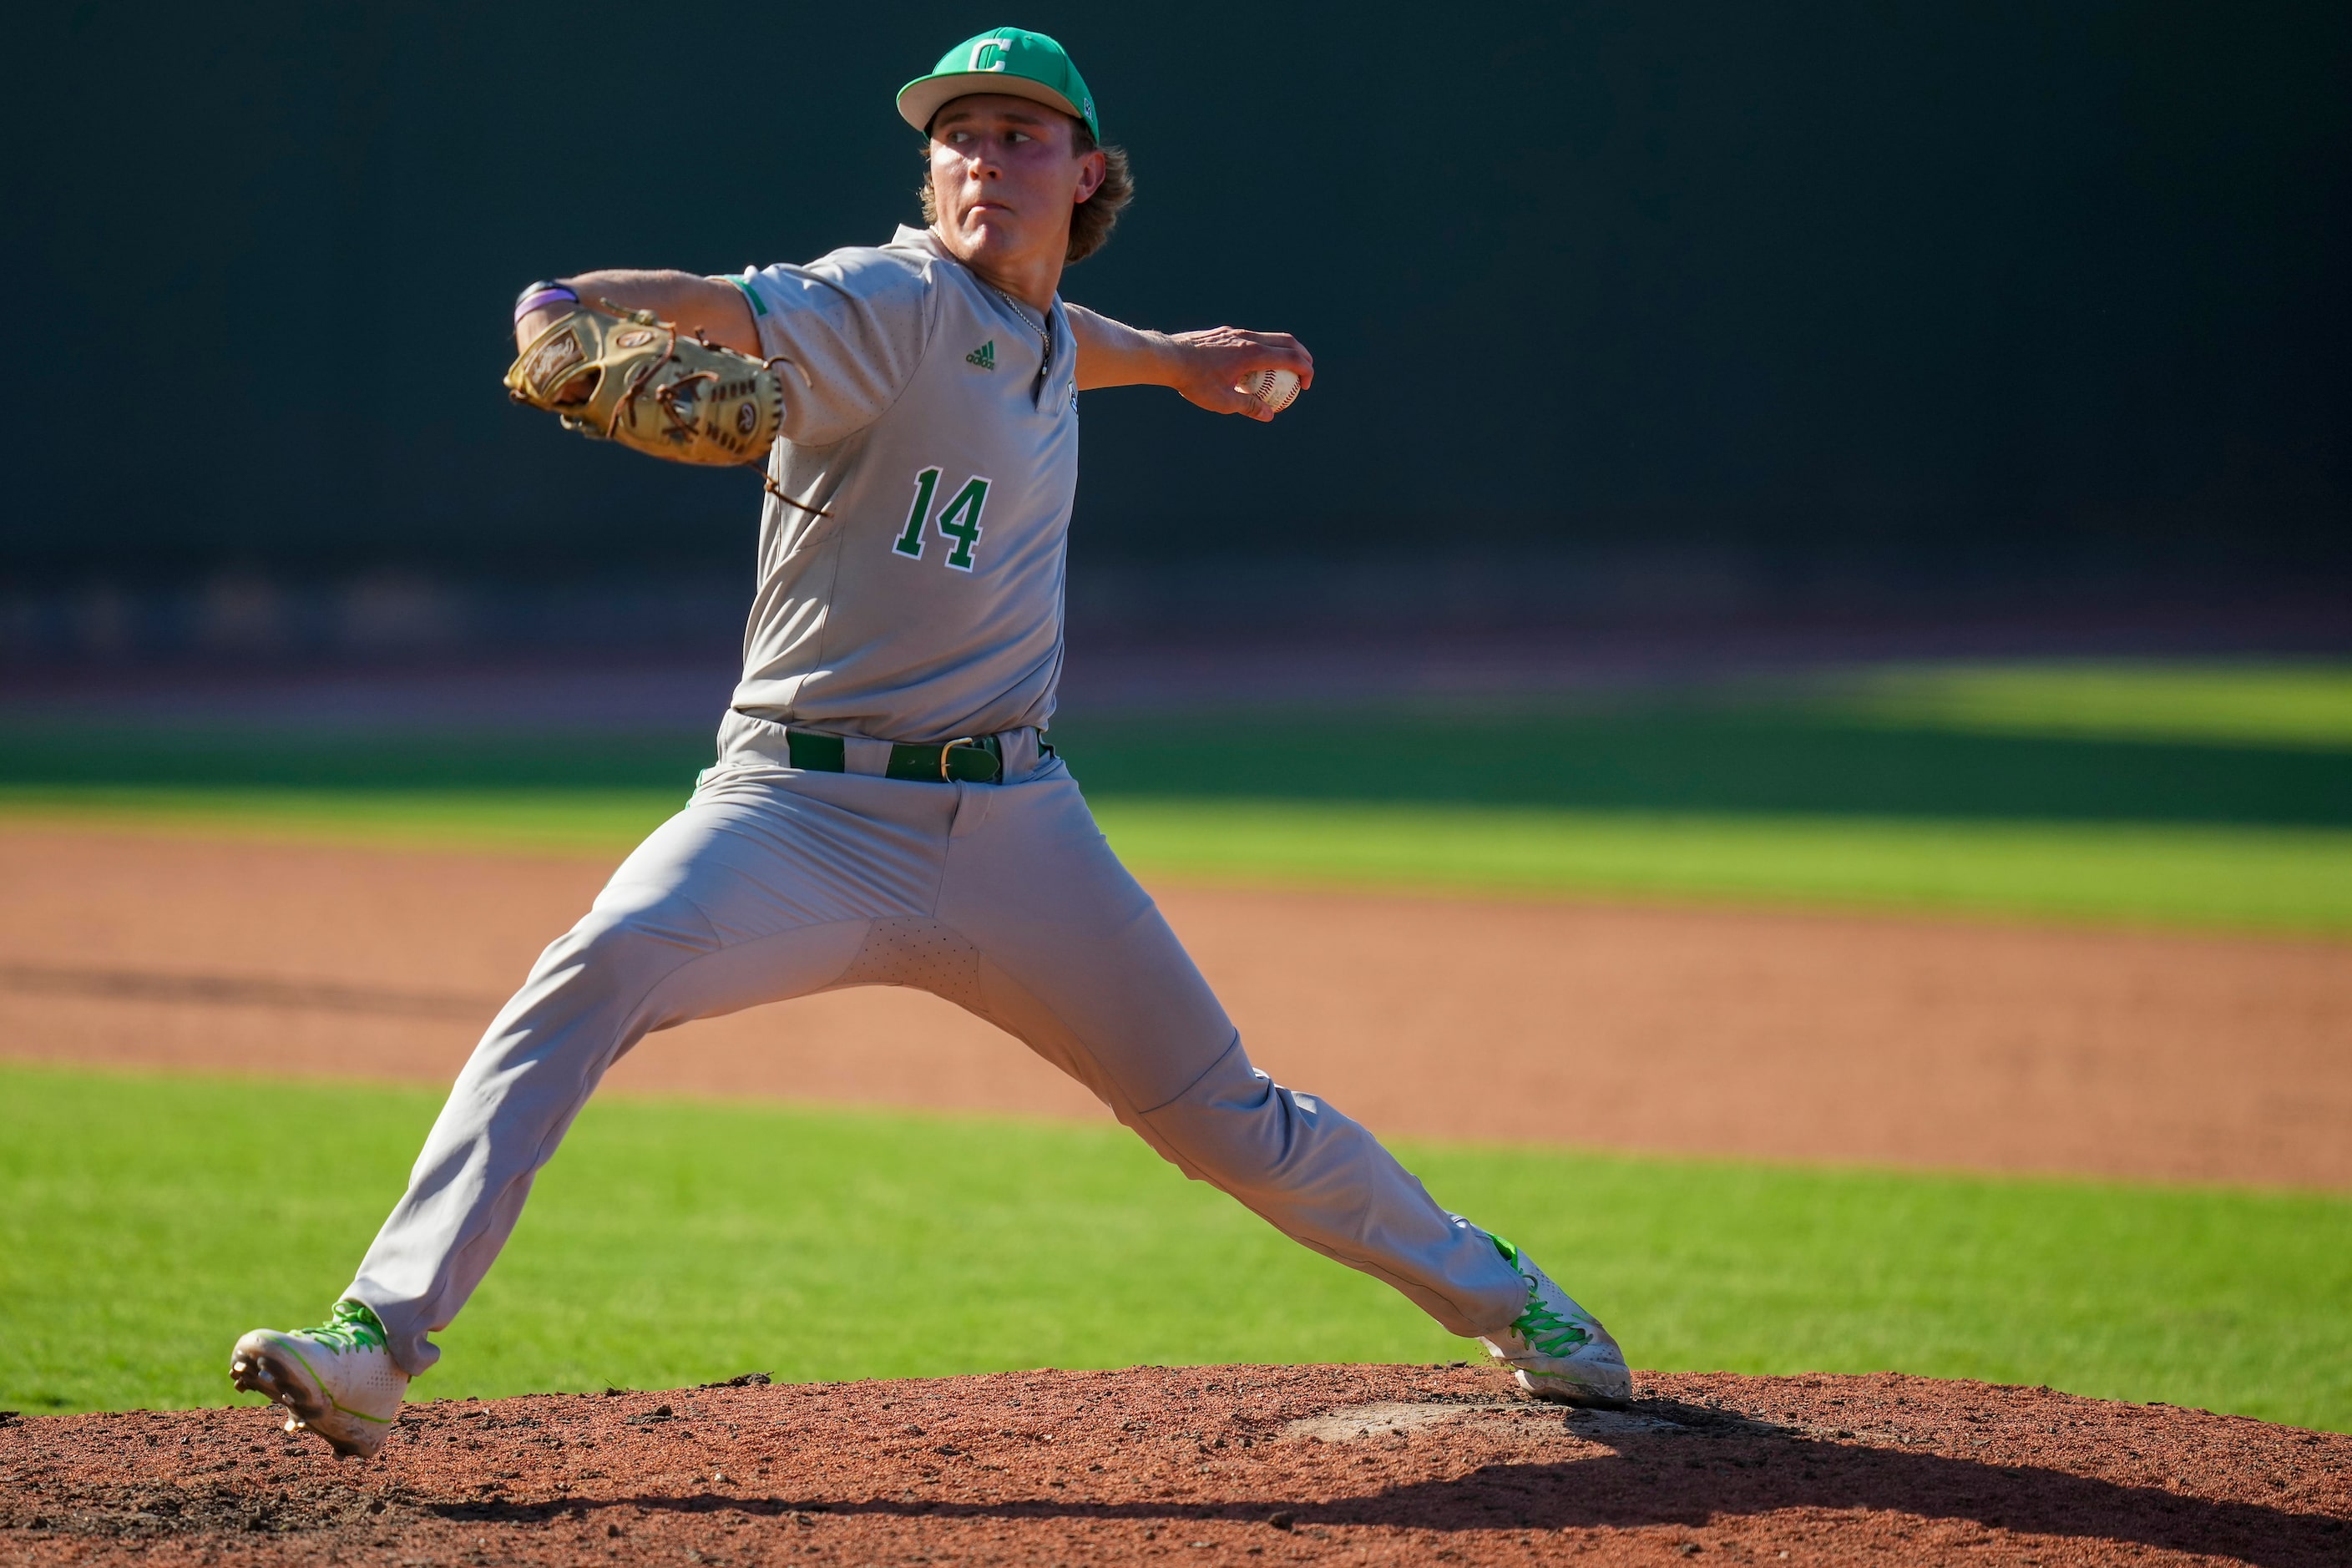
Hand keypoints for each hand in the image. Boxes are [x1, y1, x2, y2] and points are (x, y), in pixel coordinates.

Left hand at [1162, 326, 1313, 420]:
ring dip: (1282, 351)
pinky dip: (1263, 349)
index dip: (1305, 371)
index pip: (1291, 358)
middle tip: (1305, 372)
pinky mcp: (1225, 333)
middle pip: (1286, 341)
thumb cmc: (1194, 381)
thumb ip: (1249, 406)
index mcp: (1253, 354)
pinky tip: (1253, 366)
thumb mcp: (1223, 401)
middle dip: (1302, 355)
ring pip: (1269, 337)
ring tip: (1282, 370)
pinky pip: (1252, 338)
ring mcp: (1236, 332)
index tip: (1306, 385)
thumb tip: (1269, 414)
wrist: (1168, 357)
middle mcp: (1248, 338)